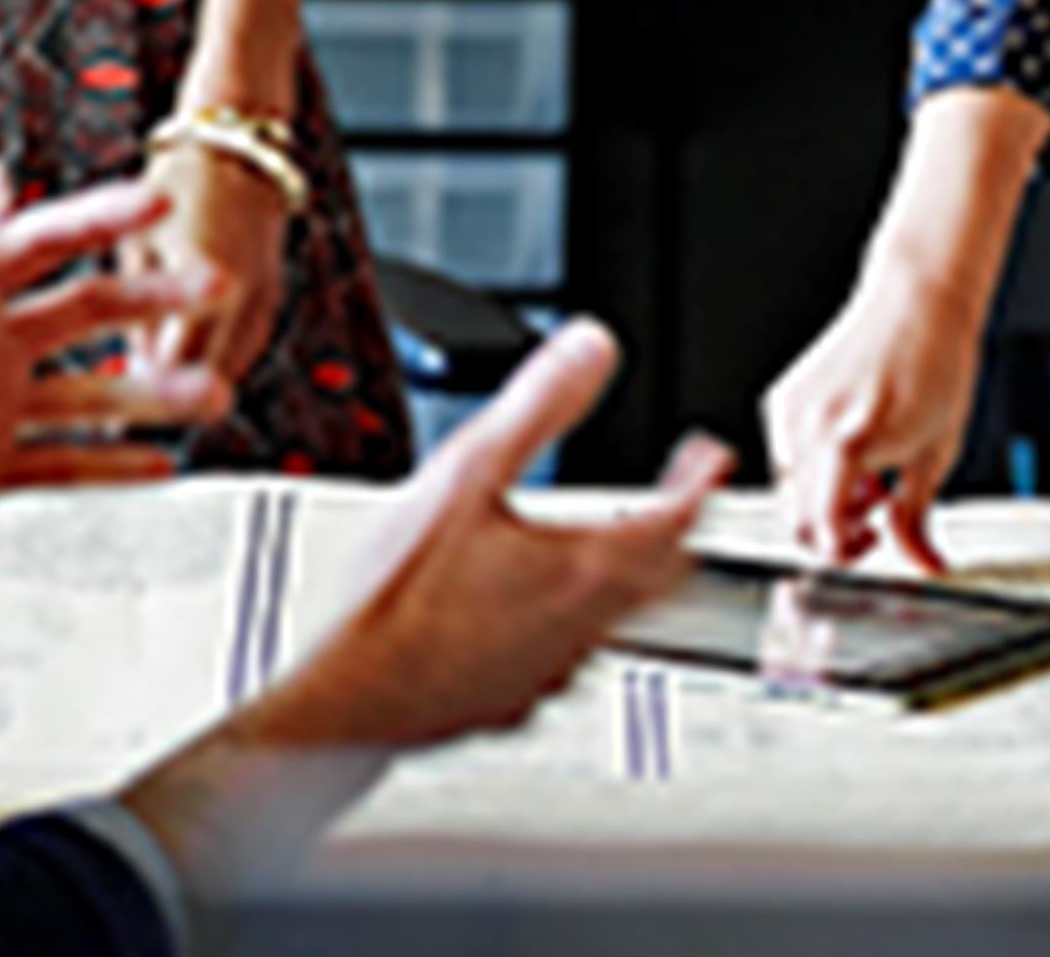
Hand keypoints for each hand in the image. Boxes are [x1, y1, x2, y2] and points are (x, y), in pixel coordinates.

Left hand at [0, 166, 229, 551]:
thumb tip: (0, 184)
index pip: (45, 238)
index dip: (104, 217)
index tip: (161, 200)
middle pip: (87, 310)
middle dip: (154, 297)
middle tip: (214, 286)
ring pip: (88, 393)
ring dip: (149, 390)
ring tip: (209, 390)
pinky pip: (59, 464)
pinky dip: (109, 466)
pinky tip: (156, 466)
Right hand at [116, 319, 727, 889]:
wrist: (339, 698)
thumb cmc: (392, 598)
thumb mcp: (466, 472)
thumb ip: (538, 403)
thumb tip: (591, 348)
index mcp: (582, 571)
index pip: (677, 522)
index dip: (701, 481)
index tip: (710, 456)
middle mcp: (579, 629)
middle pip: (661, 579)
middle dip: (677, 529)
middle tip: (681, 498)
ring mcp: (547, 673)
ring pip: (614, 622)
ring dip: (625, 577)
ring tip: (610, 543)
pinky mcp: (511, 700)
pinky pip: (563, 656)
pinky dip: (569, 620)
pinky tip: (535, 606)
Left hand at [126, 125, 290, 389]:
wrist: (237, 146)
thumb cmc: (175, 186)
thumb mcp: (139, 242)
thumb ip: (136, 307)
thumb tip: (134, 366)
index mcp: (200, 281)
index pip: (174, 365)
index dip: (144, 394)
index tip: (115, 419)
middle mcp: (241, 294)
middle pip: (206, 376)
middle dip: (171, 394)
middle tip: (135, 413)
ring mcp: (265, 296)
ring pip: (231, 367)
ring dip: (197, 379)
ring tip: (159, 387)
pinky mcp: (274, 293)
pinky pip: (247, 345)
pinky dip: (220, 358)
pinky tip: (190, 357)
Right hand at [763, 254, 985, 573]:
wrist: (916, 303)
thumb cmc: (934, 367)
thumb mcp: (936, 453)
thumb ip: (917, 518)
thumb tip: (924, 565)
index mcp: (847, 444)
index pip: (822, 530)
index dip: (845, 552)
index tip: (870, 545)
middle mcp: (807, 427)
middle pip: (797, 517)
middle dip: (833, 529)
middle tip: (874, 515)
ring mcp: (790, 410)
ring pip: (788, 488)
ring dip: (823, 497)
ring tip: (867, 474)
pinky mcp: (783, 396)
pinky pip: (784, 453)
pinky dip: (811, 466)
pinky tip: (849, 446)